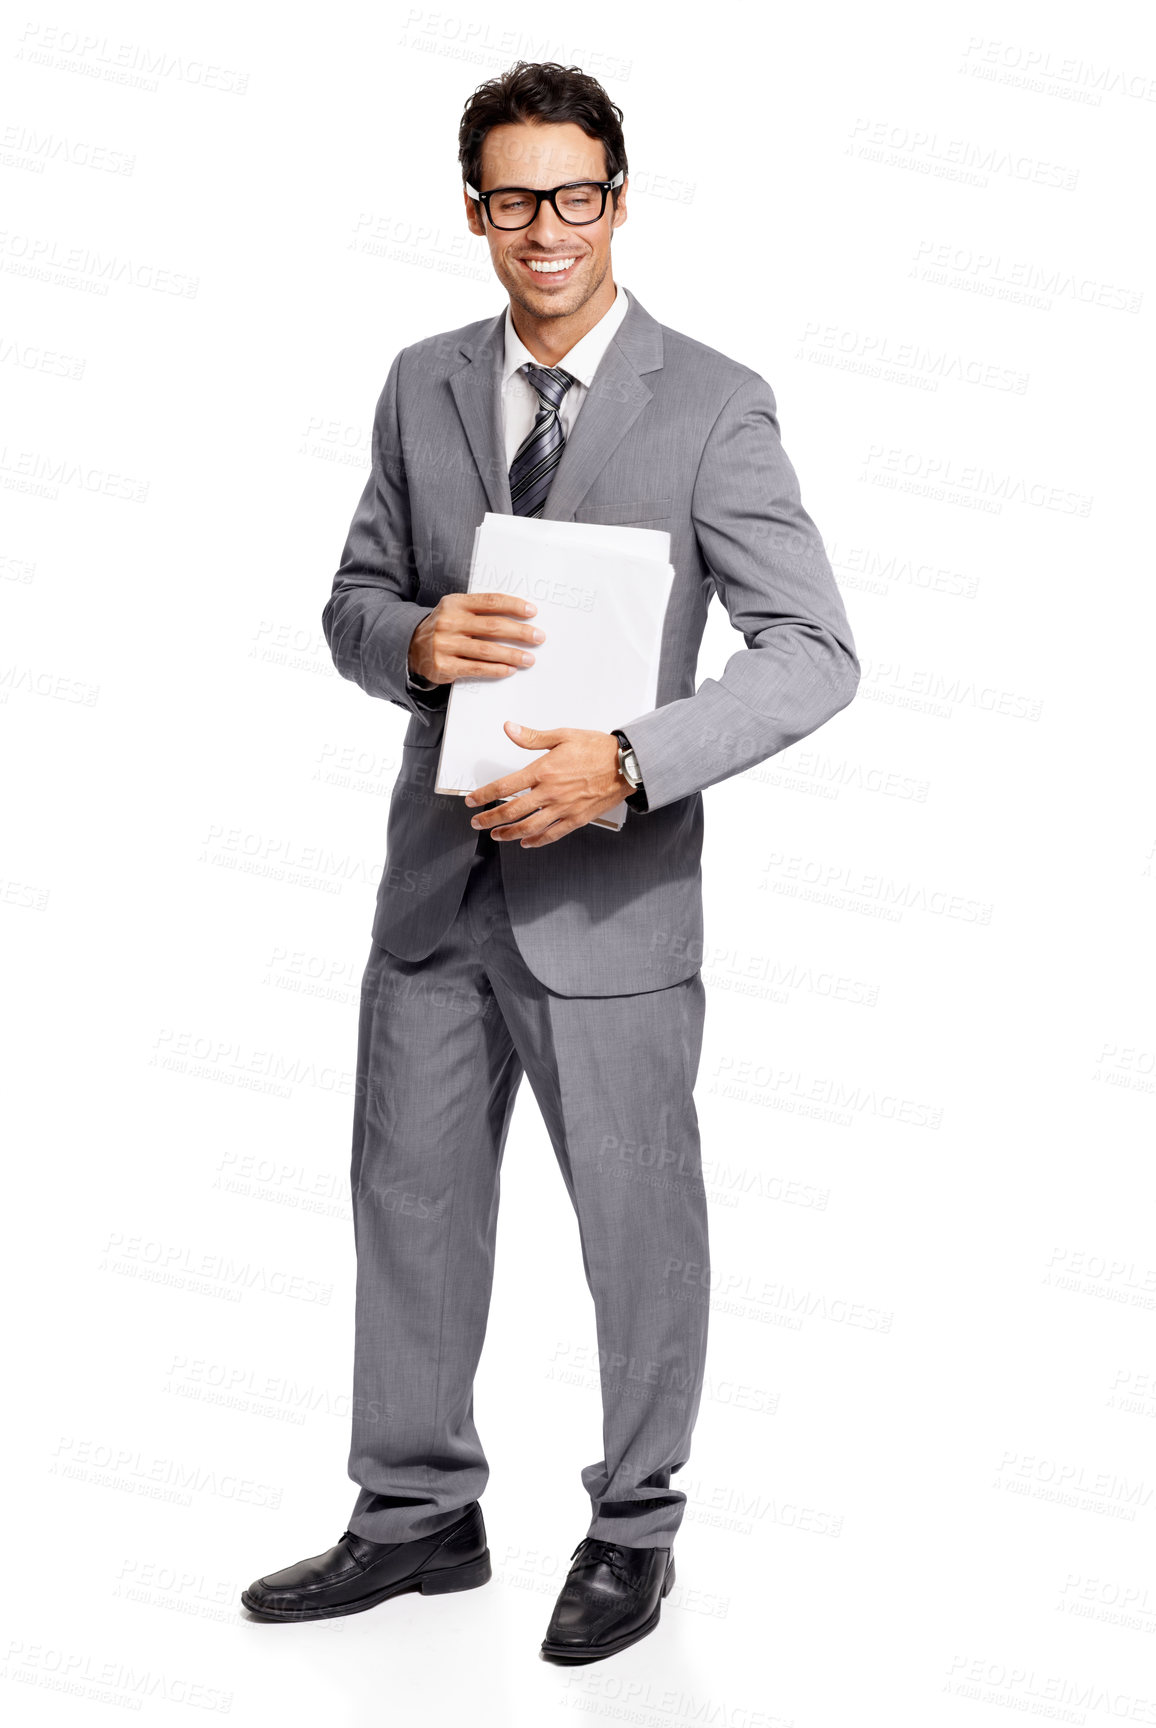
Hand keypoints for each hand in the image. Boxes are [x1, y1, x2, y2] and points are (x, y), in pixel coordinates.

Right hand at [408, 592, 544, 685]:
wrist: (411, 647)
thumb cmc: (444, 627)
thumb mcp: (455, 610)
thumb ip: (479, 610)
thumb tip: (518, 616)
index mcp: (455, 604)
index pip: (490, 602)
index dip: (513, 606)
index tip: (532, 612)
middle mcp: (449, 622)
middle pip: (493, 627)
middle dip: (520, 633)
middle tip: (538, 637)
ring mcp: (445, 645)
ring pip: (487, 650)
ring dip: (512, 655)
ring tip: (529, 659)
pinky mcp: (444, 666)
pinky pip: (476, 669)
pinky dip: (496, 670)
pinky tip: (510, 670)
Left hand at [465, 723, 629, 846]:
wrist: (627, 765)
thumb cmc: (597, 749)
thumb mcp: (563, 736)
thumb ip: (532, 737)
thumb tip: (508, 729)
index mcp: (543, 771)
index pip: (504, 786)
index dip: (484, 795)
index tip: (471, 801)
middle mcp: (550, 793)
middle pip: (512, 811)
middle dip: (489, 819)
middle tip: (477, 823)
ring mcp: (563, 809)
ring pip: (529, 827)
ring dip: (509, 834)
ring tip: (497, 835)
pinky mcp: (577, 819)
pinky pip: (552, 834)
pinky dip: (537, 841)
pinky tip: (527, 843)